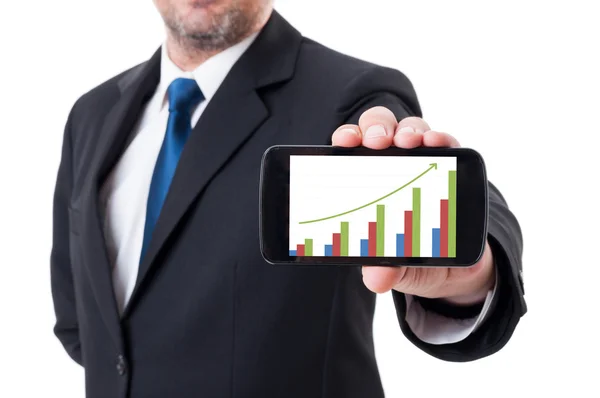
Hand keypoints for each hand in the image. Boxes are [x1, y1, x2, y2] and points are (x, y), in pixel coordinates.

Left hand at [331, 107, 494, 304]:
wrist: (455, 267)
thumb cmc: (412, 255)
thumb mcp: (396, 268)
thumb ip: (384, 270)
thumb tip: (377, 278)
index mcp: (367, 182)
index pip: (351, 151)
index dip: (346, 139)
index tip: (344, 141)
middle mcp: (391, 165)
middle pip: (379, 130)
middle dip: (376, 128)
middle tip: (377, 143)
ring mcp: (421, 161)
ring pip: (411, 130)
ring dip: (409, 130)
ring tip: (408, 142)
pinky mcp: (452, 165)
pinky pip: (447, 143)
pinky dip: (442, 139)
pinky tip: (437, 143)